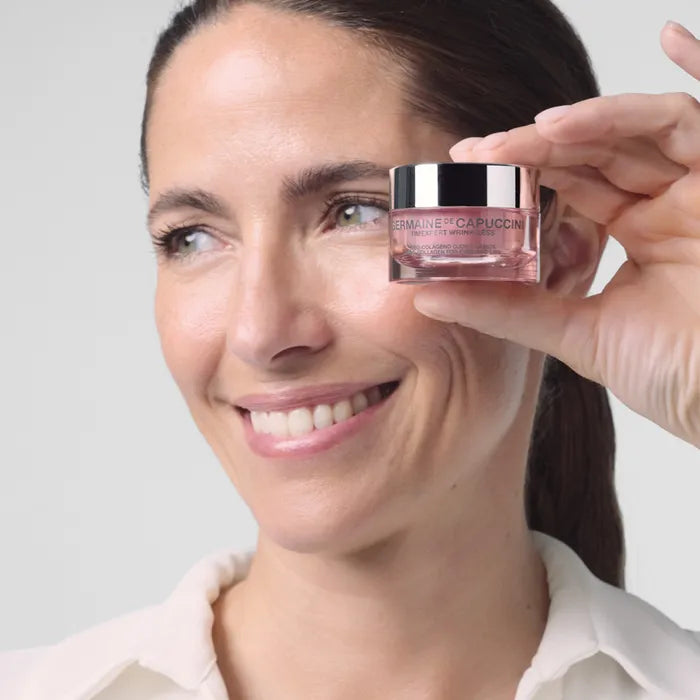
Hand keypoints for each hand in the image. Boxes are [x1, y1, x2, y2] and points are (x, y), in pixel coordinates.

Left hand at [413, 21, 699, 447]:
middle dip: (538, 146)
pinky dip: (697, 69)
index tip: (471, 167)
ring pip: (641, 129)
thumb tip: (428, 296)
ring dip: (585, 123)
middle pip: (600, 150)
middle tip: (481, 150)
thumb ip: (507, 311)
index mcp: (638, 233)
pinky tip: (671, 35)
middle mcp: (669, 204)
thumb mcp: (576, 334)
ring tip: (529, 137)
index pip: (576, 182)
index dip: (526, 169)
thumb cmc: (675, 374)